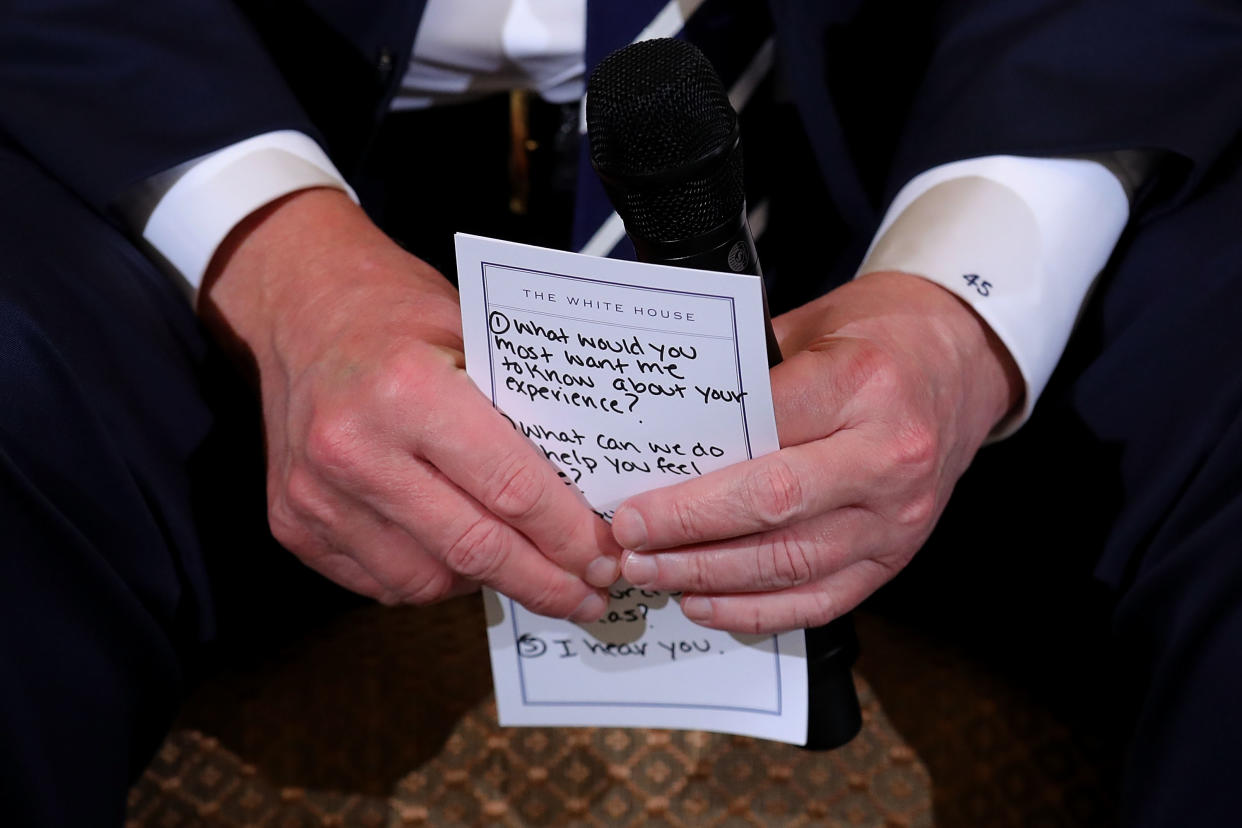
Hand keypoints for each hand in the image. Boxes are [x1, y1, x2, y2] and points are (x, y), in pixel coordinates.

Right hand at [200, 188, 619, 619]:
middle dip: (543, 582)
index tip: (604, 558)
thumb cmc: (395, 315)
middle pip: (473, 548)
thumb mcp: (473, 335)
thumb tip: (592, 492)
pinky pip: (382, 583)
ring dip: (486, 584)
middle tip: (587, 595)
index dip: (568, 535)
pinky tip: (460, 556)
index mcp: (406, 390)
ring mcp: (315, 494)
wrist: (299, 308)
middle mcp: (353, 448)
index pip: (511, 489)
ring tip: (526, 570)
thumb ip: (523, 411)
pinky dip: (431, 579)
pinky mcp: (293, 524)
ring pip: (427, 581)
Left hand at [611, 271, 1021, 632]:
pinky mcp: (896, 557)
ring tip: (652, 574)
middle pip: (774, 505)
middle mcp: (889, 456)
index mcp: (864, 383)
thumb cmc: (878, 338)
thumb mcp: (811, 326)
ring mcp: (899, 517)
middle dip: (689, 530)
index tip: (635, 496)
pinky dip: (757, 610)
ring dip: (710, 576)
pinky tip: (705, 603)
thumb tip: (663, 434)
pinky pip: (821, 600)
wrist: (963, 363)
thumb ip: (747, 378)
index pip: (763, 433)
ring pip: (792, 562)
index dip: (693, 476)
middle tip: (630, 542)